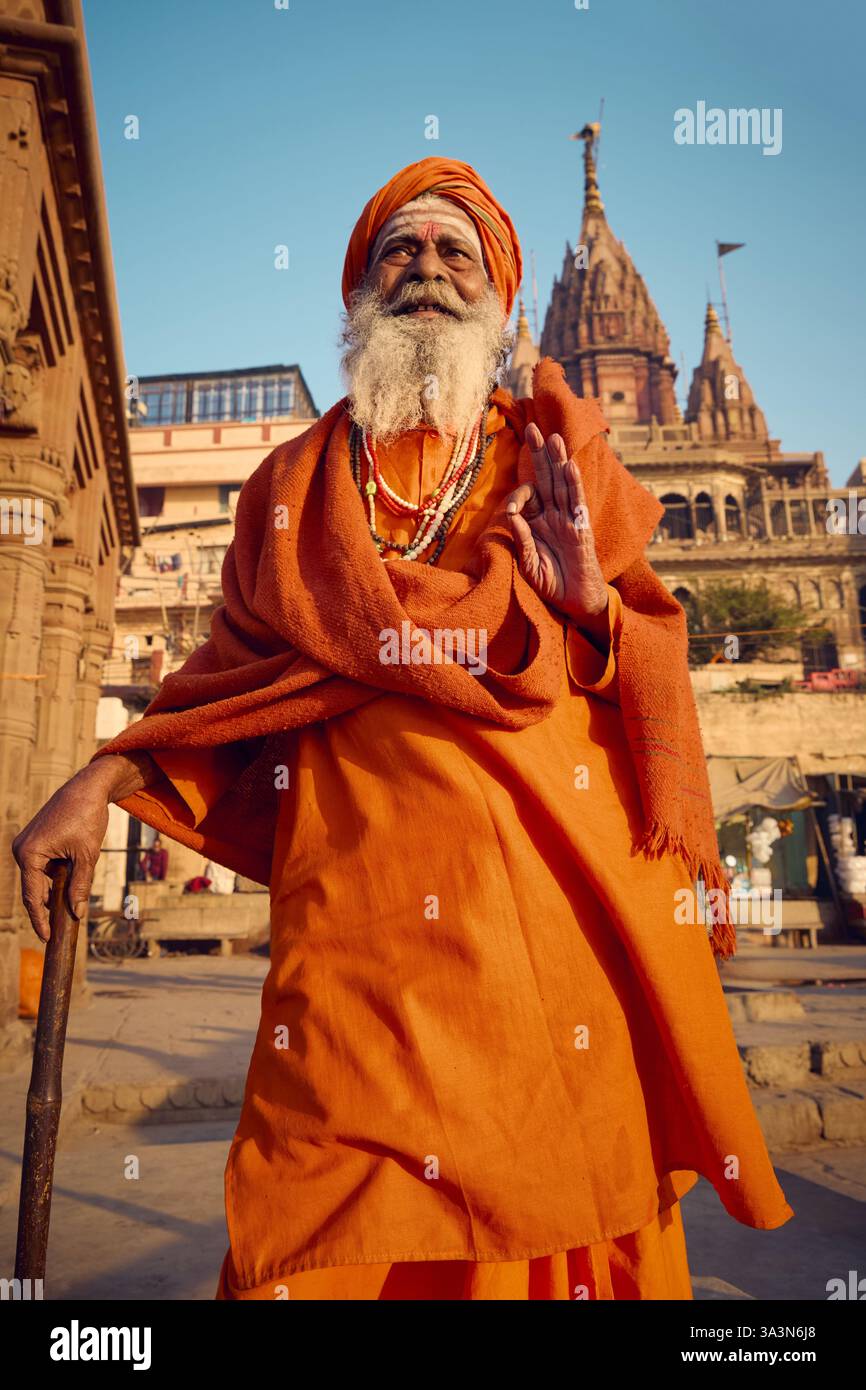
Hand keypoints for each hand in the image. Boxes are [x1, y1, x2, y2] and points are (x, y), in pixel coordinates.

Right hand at [11, 752, 158, 941]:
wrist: (86, 789)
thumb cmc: (86, 818)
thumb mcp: (86, 856)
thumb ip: (80, 886)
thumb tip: (76, 914)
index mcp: (29, 854)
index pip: (33, 896)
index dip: (40, 919)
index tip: (46, 938)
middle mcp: (21, 850)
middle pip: (33, 889)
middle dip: (47, 907)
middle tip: (60, 929)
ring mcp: (25, 844)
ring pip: (38, 878)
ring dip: (53, 890)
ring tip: (68, 906)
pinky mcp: (33, 840)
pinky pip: (40, 867)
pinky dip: (53, 877)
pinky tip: (67, 884)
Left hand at [505, 424, 607, 626]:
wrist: (574, 601)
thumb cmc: (550, 583)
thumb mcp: (527, 564)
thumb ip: (520, 540)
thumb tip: (512, 515)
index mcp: (537, 521)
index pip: (527, 496)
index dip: (517, 496)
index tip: (511, 510)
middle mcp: (553, 515)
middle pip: (546, 478)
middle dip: (539, 453)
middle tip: (532, 427)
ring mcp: (568, 519)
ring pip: (562, 484)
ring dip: (558, 460)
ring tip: (554, 437)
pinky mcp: (581, 528)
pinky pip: (577, 502)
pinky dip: (574, 484)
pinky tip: (569, 466)